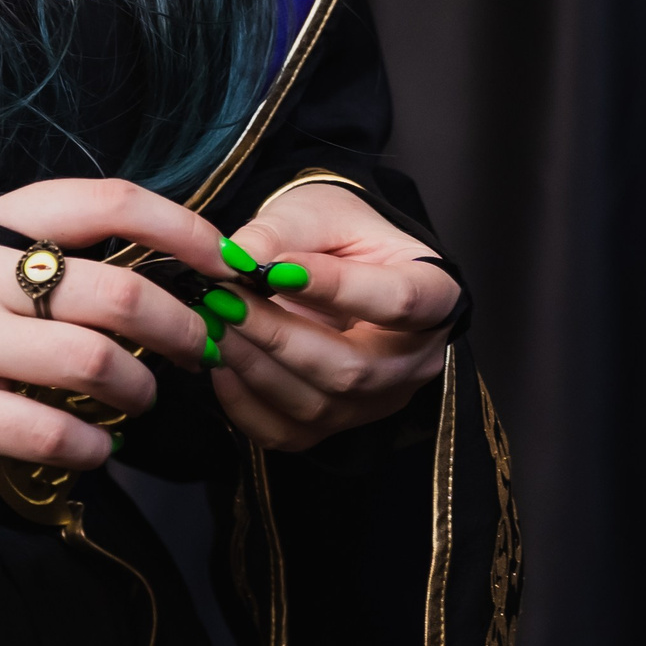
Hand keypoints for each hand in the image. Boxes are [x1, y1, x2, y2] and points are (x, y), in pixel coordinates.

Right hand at [0, 178, 222, 470]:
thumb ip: (42, 255)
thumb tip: (156, 265)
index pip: (101, 201)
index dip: (177, 224)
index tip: (225, 257)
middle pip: (114, 290)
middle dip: (180, 326)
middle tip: (200, 348)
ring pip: (92, 361)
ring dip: (141, 387)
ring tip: (143, 396)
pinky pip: (50, 429)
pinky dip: (96, 445)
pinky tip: (99, 446)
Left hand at [205, 181, 460, 452]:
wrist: (335, 261)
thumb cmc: (336, 232)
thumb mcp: (315, 211)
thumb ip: (279, 233)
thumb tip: (235, 261)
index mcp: (434, 295)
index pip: (396, 302)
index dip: (336, 288)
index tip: (274, 268)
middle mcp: (414, 360)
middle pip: (352, 368)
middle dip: (278, 335)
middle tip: (223, 299)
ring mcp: (377, 400)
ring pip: (318, 405)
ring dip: (254, 366)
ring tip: (212, 322)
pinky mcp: (337, 424)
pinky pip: (289, 434)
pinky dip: (243, 403)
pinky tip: (219, 360)